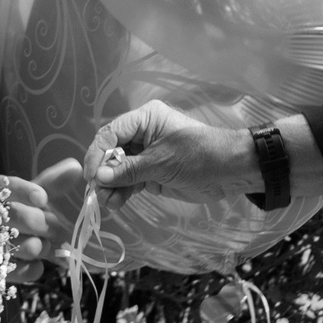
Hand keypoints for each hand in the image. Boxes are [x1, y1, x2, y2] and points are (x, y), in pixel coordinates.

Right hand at [0, 160, 80, 284]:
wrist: (3, 249)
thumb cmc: (20, 215)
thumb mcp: (33, 197)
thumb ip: (53, 183)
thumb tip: (76, 166)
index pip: (9, 186)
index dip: (26, 191)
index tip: (42, 198)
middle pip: (17, 215)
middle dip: (42, 223)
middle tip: (55, 228)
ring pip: (18, 243)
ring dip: (38, 247)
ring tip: (43, 246)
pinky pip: (15, 271)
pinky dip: (31, 269)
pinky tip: (37, 266)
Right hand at [85, 101, 257, 209]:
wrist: (231, 172)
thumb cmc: (199, 156)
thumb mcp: (162, 163)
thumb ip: (129, 170)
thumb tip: (98, 177)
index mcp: (145, 119)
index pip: (111, 133)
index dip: (97, 154)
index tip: (91, 177)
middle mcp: (142, 134)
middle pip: (111, 152)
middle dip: (103, 173)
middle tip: (97, 194)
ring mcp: (146, 155)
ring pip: (118, 170)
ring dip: (110, 186)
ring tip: (107, 203)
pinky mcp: (151, 173)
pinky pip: (129, 181)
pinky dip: (121, 192)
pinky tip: (116, 203)